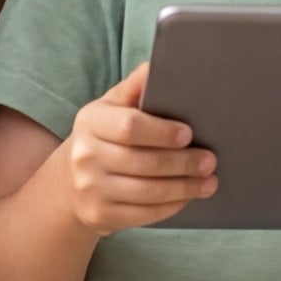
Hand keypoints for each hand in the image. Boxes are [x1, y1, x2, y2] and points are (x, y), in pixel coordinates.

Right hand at [61, 67, 216, 229]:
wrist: (69, 182)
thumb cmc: (105, 135)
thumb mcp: (112, 106)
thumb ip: (136, 87)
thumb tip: (160, 64)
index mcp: (90, 121)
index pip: (129, 127)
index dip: (162, 132)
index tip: (189, 134)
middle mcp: (84, 156)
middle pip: (143, 162)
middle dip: (183, 163)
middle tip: (210, 161)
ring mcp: (89, 189)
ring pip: (147, 191)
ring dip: (184, 188)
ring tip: (209, 182)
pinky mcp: (99, 216)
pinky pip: (143, 214)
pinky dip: (171, 206)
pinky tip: (188, 197)